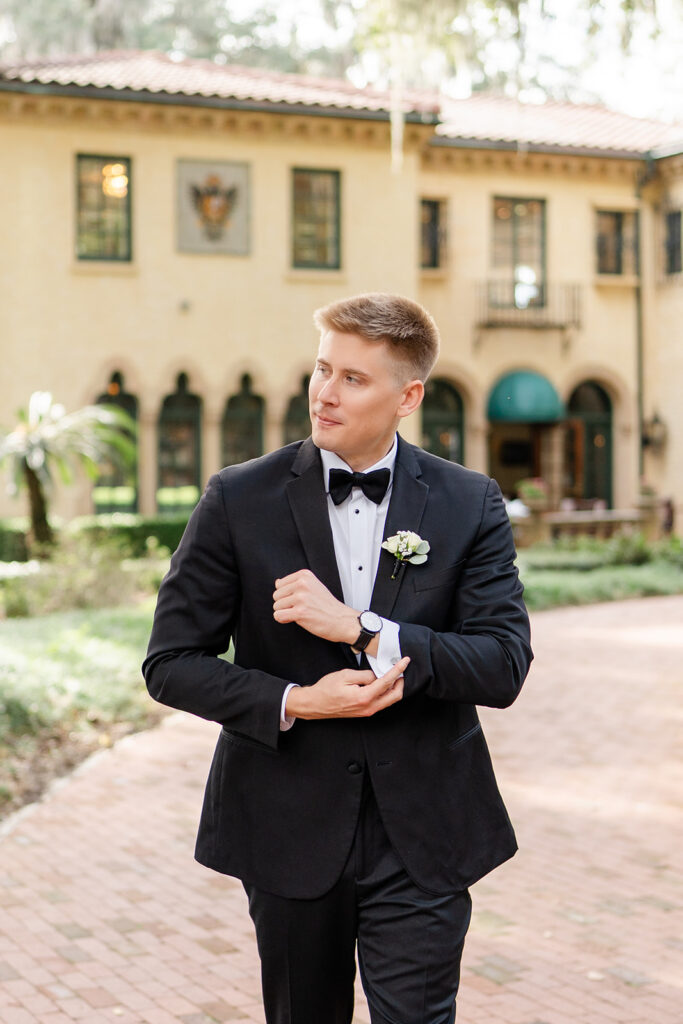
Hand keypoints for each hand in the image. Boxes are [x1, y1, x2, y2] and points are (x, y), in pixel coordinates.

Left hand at [273, 569, 357, 643]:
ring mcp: (301, 598)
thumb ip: (295, 583)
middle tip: (300, 607)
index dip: (286, 595)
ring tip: (301, 613)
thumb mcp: (313, 586)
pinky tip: (296, 619)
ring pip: (276, 607)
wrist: (341, 620)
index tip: (298, 599)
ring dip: (285, 613)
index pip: (279, 584)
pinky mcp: (300, 612)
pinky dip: (284, 620)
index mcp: (304, 576)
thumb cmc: (328, 605)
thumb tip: (277, 582)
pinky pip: (278, 616)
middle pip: (276, 595)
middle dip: (285, 604)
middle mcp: (302, 584)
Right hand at [285, 656, 408, 719]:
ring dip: (394, 687)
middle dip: (400, 681)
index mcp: (364, 697)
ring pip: (389, 700)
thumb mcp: (345, 675)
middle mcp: (369, 707)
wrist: (315, 704)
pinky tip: (381, 683)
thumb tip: (377, 676)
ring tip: (391, 674)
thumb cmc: (327, 689)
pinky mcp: (364, 712)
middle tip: (400, 669)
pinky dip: (386, 692)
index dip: (398, 670)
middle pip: (395, 696)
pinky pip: (381, 702)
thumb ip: (364, 675)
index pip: (387, 682)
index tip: (405, 661)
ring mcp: (367, 712)